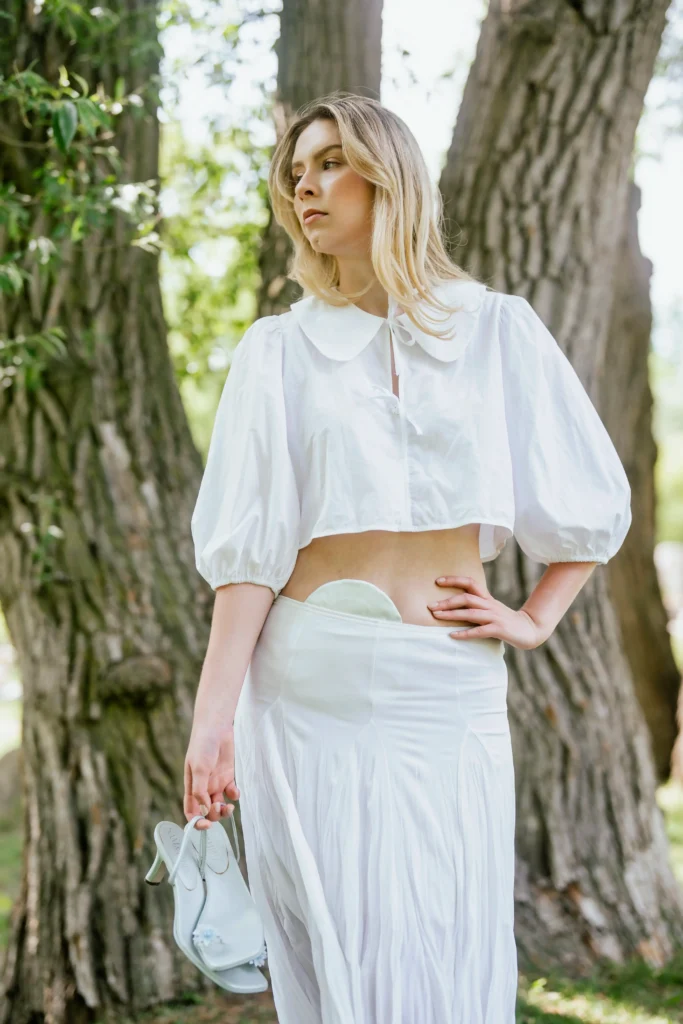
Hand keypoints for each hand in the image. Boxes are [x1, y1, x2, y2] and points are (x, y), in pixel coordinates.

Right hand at [184, 726, 240, 830]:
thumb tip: (204, 810)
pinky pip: (231, 793)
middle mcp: (203, 788)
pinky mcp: (228, 776)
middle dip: (214, 816)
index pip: (191, 811)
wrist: (216, 727)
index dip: (196, 822)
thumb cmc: (203, 746)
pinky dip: (234, 796)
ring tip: (229, 805)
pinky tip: (235, 791)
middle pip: (207, 811)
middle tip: (220, 808)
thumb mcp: (199, 768)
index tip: (206, 825)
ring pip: (220, 805)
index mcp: (192, 787)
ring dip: (225, 810)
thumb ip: (200, 790)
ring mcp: (216, 783)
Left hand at [428, 575, 546, 649]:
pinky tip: (452, 635)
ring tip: (437, 616)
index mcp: (487, 598)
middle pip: (466, 598)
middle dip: (447, 601)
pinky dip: (465, 633)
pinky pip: (479, 631)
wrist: (530, 630)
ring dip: (452, 614)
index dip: (454, 580)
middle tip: (431, 606)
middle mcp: (489, 605)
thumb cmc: (506, 620)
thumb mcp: (491, 609)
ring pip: (470, 613)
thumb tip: (455, 605)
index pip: (470, 583)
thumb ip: (476, 605)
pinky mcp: (499, 630)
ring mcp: (494, 617)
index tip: (437, 581)